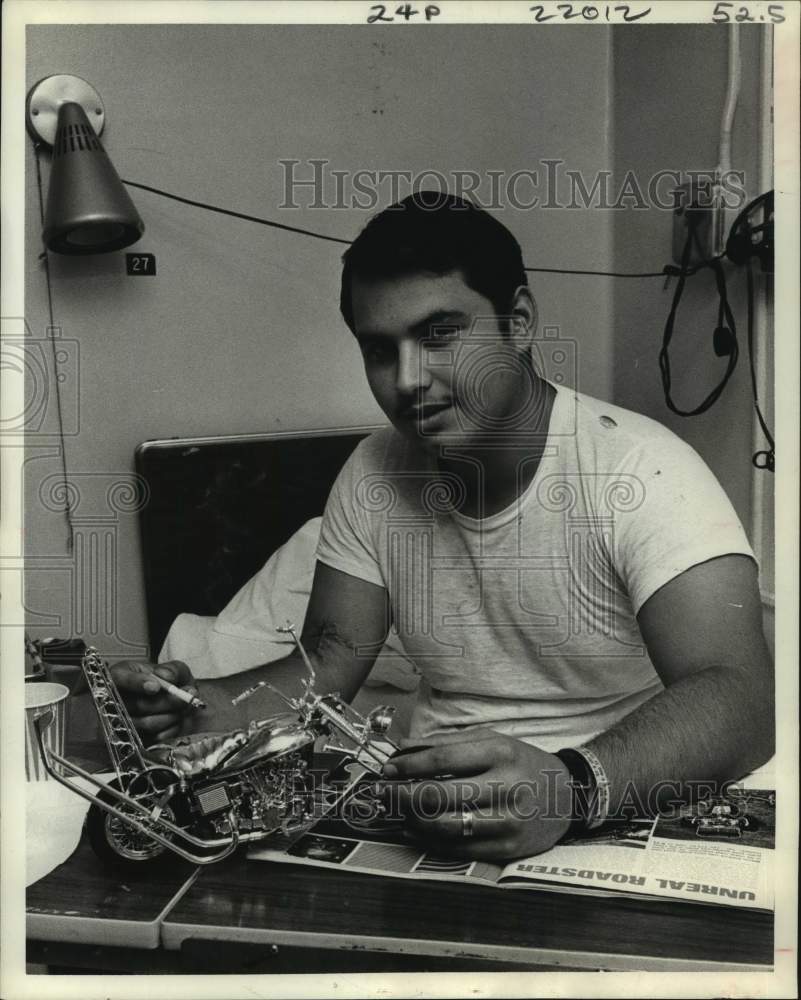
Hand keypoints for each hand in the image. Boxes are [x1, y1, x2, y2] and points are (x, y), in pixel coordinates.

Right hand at [109, 660, 199, 742]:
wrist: (170, 700)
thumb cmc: (166, 682)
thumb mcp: (171, 669)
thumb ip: (172, 669)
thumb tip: (167, 677)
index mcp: (120, 676)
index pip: (121, 679)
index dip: (137, 683)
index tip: (155, 686)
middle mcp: (115, 700)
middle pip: (139, 705)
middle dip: (168, 701)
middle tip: (186, 696)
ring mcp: (122, 723)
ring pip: (148, 723)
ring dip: (172, 715)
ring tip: (183, 706)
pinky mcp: (134, 740)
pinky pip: (155, 738)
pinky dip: (171, 728)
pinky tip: (175, 718)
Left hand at [380, 730, 571, 860]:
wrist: (568, 795)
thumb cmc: (522, 763)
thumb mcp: (492, 740)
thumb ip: (447, 742)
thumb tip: (403, 747)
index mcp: (500, 753)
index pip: (443, 759)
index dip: (409, 766)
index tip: (388, 768)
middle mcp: (506, 787)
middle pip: (439, 795)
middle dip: (402, 794)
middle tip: (383, 792)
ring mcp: (507, 821)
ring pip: (445, 826)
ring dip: (412, 820)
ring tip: (397, 812)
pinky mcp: (507, 849)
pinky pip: (459, 849)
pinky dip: (430, 840)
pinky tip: (416, 830)